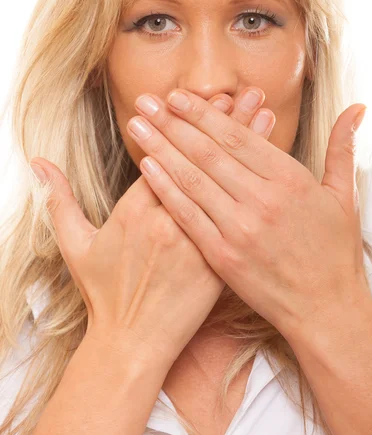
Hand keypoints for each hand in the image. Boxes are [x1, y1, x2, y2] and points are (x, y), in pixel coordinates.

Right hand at [29, 89, 270, 366]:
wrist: (134, 342)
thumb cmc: (105, 294)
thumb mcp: (75, 246)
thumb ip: (59, 201)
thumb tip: (38, 163)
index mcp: (137, 213)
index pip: (163, 157)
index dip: (180, 126)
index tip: (193, 98)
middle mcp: (171, 223)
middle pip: (200, 163)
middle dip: (220, 123)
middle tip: (240, 92)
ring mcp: (199, 242)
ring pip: (225, 185)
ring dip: (245, 146)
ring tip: (262, 113)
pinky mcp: (220, 262)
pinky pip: (240, 216)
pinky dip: (254, 188)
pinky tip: (270, 166)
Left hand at [128, 87, 368, 341]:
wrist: (326, 309)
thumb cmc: (335, 252)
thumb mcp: (344, 196)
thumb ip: (342, 147)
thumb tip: (357, 108)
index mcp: (290, 180)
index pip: (237, 137)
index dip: (203, 114)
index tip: (177, 97)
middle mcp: (262, 200)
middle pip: (208, 152)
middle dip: (172, 123)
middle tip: (146, 101)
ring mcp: (240, 229)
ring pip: (193, 179)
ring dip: (161, 149)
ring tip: (137, 126)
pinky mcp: (222, 256)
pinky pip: (188, 215)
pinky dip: (166, 189)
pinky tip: (147, 168)